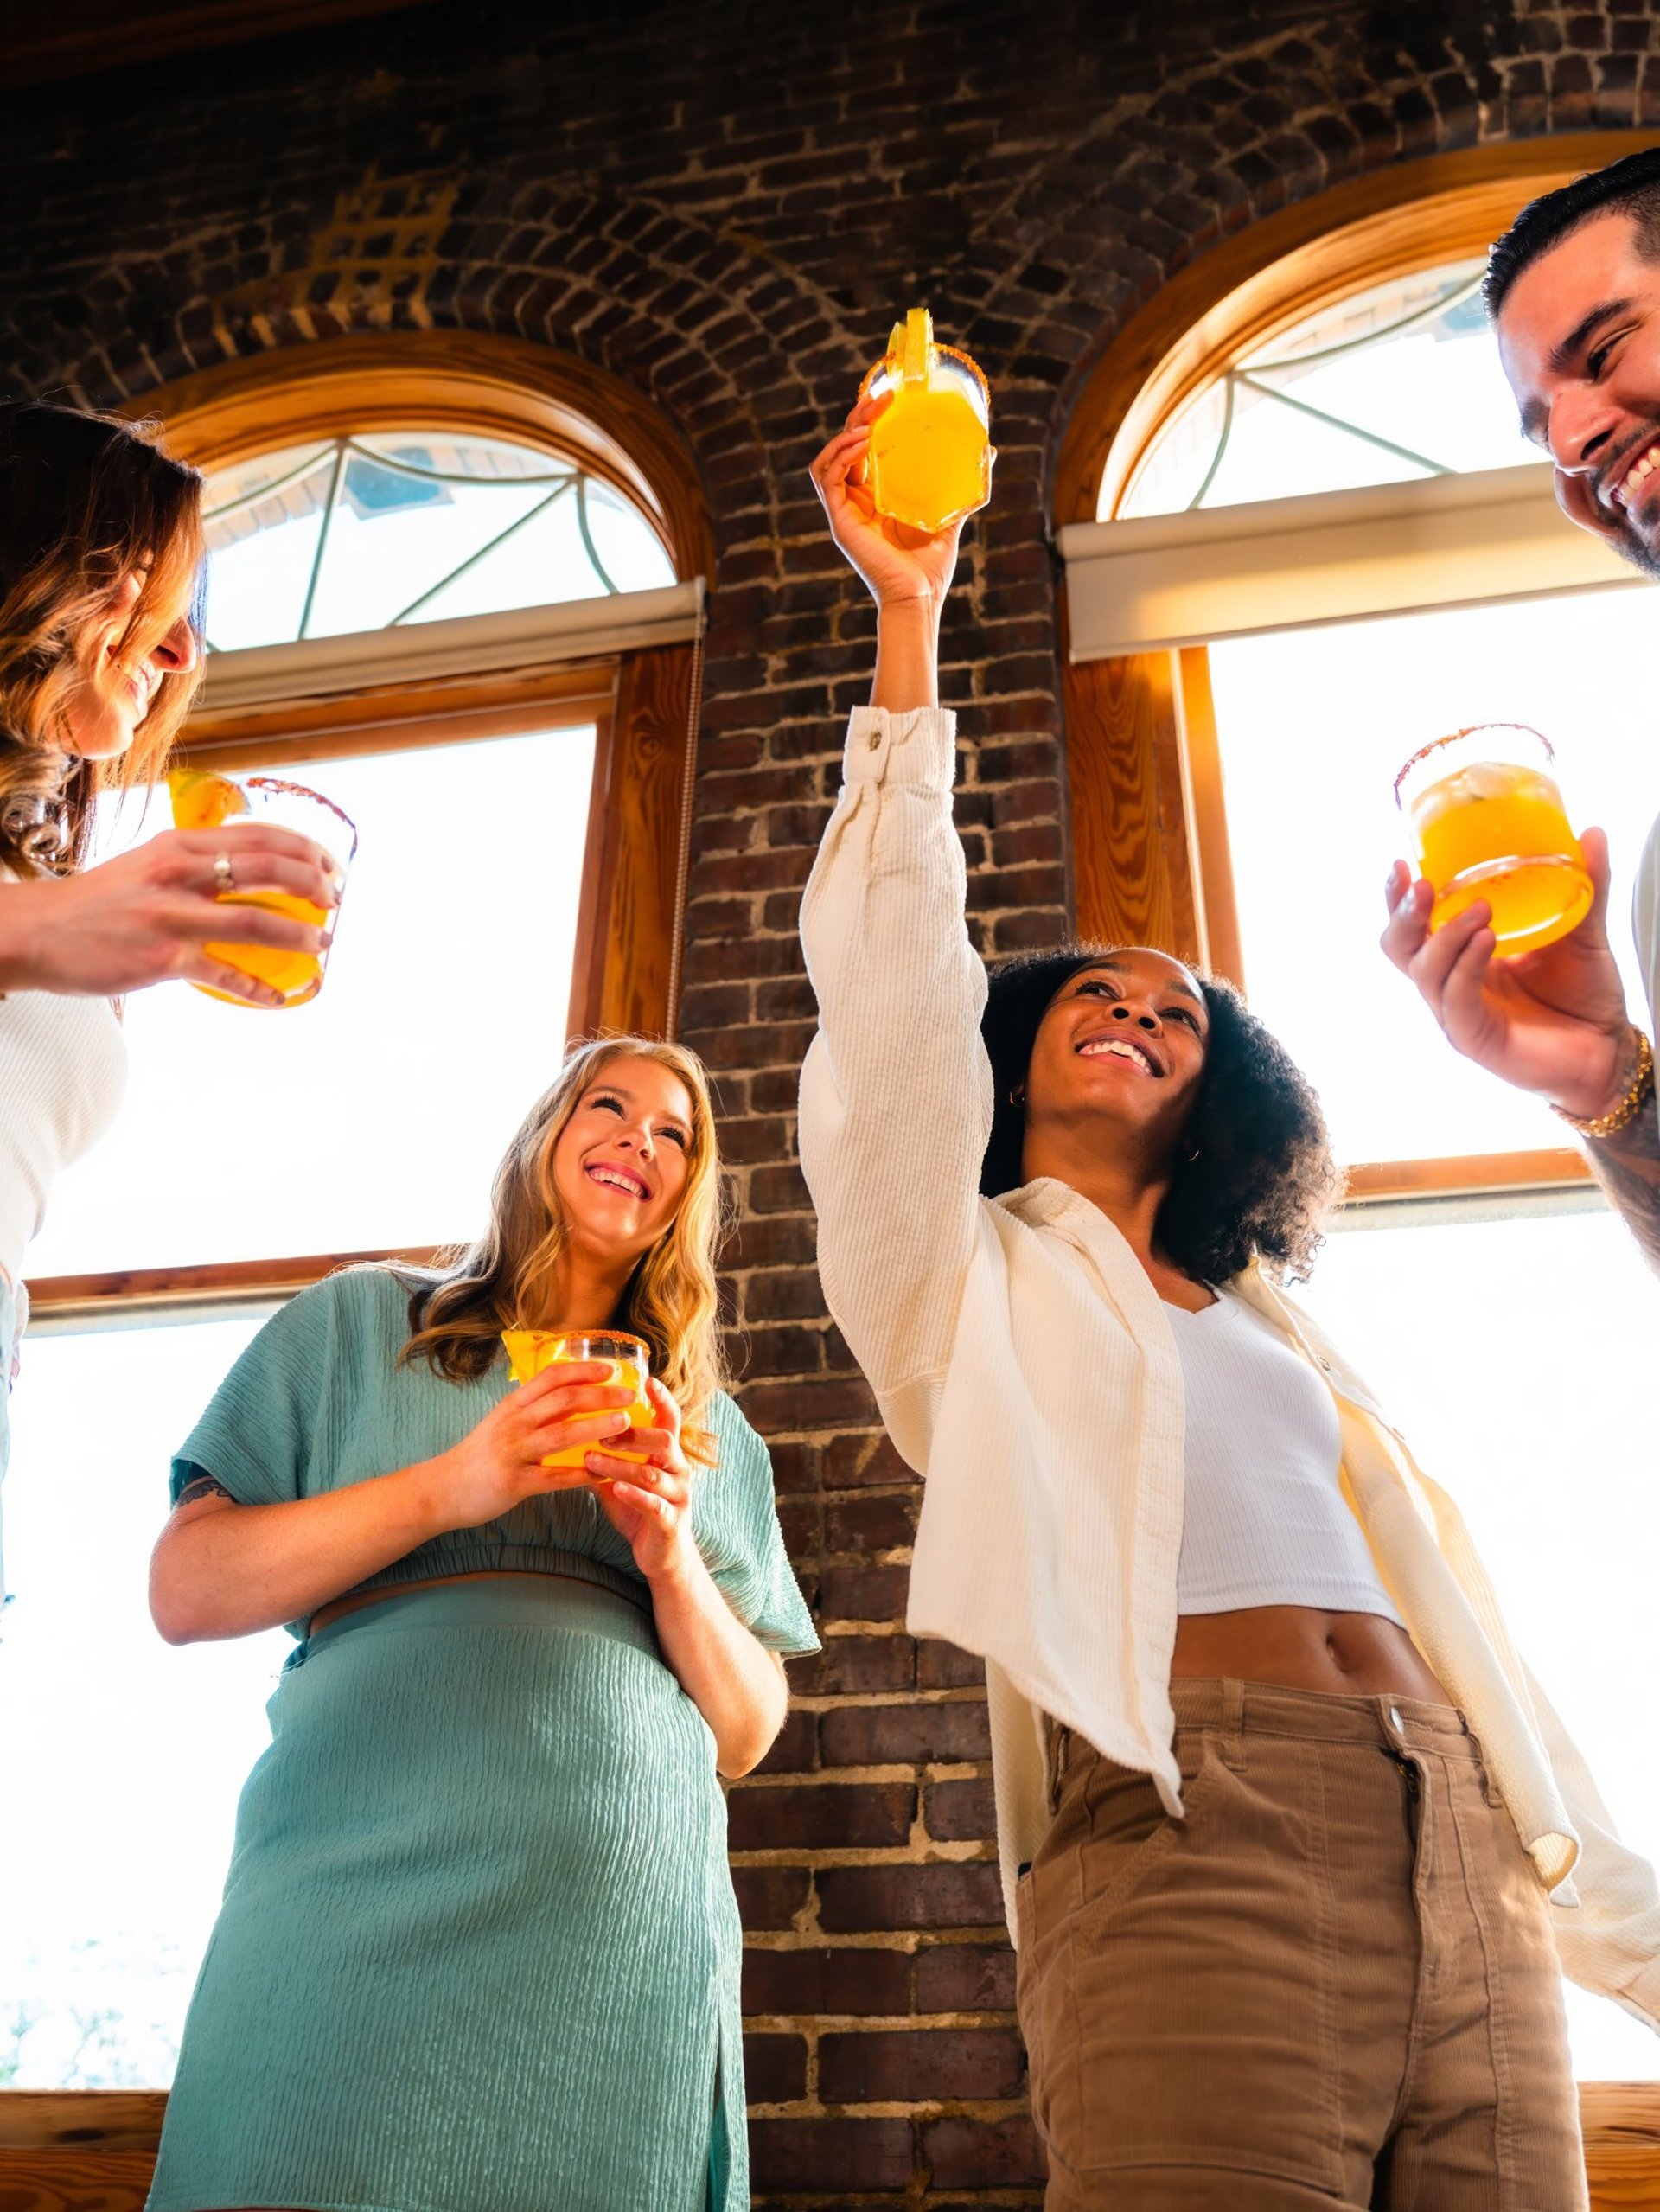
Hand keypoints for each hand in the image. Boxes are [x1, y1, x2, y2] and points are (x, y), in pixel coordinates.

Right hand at [4, 828, 340, 1007]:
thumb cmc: (101, 900)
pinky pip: (224, 975)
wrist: (41, 930)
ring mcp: (172, 917)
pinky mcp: (164, 958)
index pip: (257, 836)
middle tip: (335, 901)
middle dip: (313, 885)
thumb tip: (247, 868)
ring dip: (298, 935)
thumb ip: (194, 862)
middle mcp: (179, 874)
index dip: (304, 849)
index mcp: (179, 846)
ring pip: (255, 922)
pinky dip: (257, 988)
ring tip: (321, 944)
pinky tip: (277, 997)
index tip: (330, 863)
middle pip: (267, 871)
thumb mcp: (148, 863)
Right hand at [430, 1361, 638, 1529]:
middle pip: (564, 1400)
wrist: (442, 1488)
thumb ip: (533, 1409)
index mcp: (513, 1405)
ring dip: (597, 1427)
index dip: (583, 1370)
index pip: (552, 1376)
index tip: (610, 1368)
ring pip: (562, 1434)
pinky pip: (556, 1478)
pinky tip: (604, 1474)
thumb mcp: (502, 1422)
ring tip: (625, 1423)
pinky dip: (583, 1475)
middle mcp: (514, 1423)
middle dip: (601, 1395)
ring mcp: (514, 1453)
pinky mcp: (515, 1483)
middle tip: (630, 1395)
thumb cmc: (478, 1454)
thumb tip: (571, 1393)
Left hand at [585, 1376, 697, 1584]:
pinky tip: (614, 1488)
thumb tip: (569, 1431)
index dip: (662, 1399)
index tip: (646, 1380)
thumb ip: (604, 1456)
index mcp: (669, 1455)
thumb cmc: (639, 1509)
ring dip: (621, 1463)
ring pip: (653, 1472)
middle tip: (602, 1431)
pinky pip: (654, 1504)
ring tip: (593, 1458)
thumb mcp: (622, 1478)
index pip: (671, 1419)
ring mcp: (678, 1495)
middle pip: (665, 1440)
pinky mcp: (670, 1521)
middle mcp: (679, 1470)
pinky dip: (633, 1495)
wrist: (661, 1555)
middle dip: (633, 1433)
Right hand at [808, 394, 980, 613]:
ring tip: (869, 419)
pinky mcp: (841, 523)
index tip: (890, 397)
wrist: (919, 598)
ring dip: (845, 433)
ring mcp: (845, 512)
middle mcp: (855, 503)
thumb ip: (963, 488)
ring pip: (829, 459)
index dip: (870, 421)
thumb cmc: (930, 567)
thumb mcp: (949, 515)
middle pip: (845, 447)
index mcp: (874, 499)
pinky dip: (841, 456)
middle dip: (859, 416)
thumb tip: (988, 453)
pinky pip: (828, 479)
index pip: (862, 450)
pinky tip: (862, 443)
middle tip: (883, 396)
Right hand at [1379, 824, 1633, 1118]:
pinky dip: (1465, 967)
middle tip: (1425, 886)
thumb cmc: (1584, 995)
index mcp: (1463, 954)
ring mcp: (1458, 1011)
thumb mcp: (1583, 930)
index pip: (1414, 924)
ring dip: (1445, 934)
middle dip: (1403, 914)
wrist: (1607, 1048)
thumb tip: (1591, 833)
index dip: (1398, 897)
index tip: (1402, 864)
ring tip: (1480, 909)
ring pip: (1424, 970)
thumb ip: (1587, 886)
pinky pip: (1455, 999)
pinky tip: (1486, 941)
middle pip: (1399, 947)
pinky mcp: (1473, 1038)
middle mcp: (1451, 982)